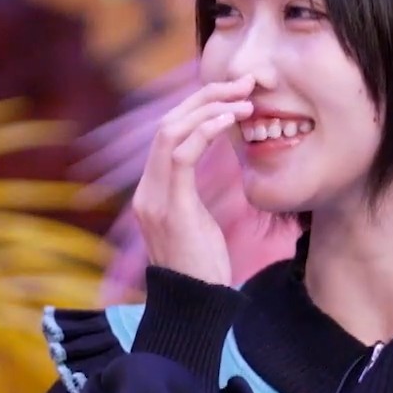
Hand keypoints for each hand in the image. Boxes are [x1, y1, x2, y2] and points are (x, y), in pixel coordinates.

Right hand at [131, 71, 256, 287]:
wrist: (193, 309)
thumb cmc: (203, 269)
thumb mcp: (199, 222)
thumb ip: (195, 193)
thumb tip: (212, 170)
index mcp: (153, 190)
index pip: (169, 132)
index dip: (199, 107)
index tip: (233, 93)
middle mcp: (147, 190)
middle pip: (168, 123)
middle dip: (205, 96)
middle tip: (243, 82)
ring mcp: (154, 198)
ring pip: (171, 131)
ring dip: (209, 108)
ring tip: (244, 98)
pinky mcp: (170, 207)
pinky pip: (183, 154)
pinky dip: (206, 130)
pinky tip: (231, 120)